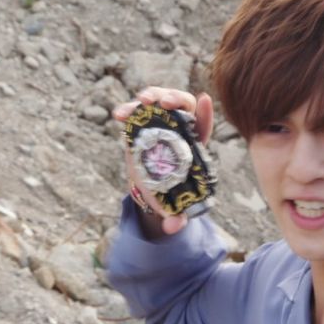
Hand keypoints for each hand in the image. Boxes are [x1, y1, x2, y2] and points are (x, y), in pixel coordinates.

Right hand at [112, 87, 214, 235]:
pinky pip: (135, 111)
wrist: (151, 186)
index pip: (203, 125)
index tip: (204, 100)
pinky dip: (128, 109)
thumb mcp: (175, 206)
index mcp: (193, 144)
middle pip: (181, 105)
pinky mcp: (139, 124)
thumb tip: (172, 227)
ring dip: (151, 96)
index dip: (205, 112)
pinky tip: (119, 115)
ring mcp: (158, 123)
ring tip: (142, 102)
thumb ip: (176, 217)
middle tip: (162, 103)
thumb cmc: (169, 193)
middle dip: (173, 98)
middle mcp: (177, 128)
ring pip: (158, 101)